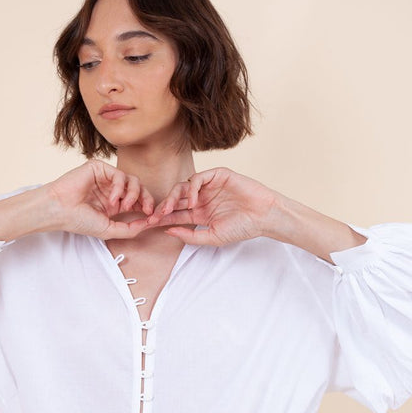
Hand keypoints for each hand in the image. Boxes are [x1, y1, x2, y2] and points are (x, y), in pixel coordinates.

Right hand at [44, 160, 155, 239]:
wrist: (60, 210)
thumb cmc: (79, 221)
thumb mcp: (109, 230)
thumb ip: (129, 229)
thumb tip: (149, 224)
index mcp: (114, 203)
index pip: (138, 201)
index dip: (147, 207)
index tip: (152, 218)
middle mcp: (112, 189)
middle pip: (139, 188)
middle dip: (146, 199)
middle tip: (146, 210)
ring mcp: (106, 178)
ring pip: (132, 180)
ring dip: (133, 194)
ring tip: (123, 206)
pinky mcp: (100, 168)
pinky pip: (119, 174)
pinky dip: (119, 188)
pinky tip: (112, 199)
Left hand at [140, 167, 281, 246]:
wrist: (264, 216)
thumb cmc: (242, 228)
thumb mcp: (212, 237)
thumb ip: (190, 235)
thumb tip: (168, 231)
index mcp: (199, 214)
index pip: (175, 214)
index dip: (160, 218)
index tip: (147, 225)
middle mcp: (201, 199)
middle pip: (175, 199)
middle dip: (162, 207)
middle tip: (154, 217)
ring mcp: (209, 186)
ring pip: (183, 187)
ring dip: (173, 198)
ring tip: (169, 210)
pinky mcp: (218, 175)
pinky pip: (198, 178)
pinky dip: (192, 189)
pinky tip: (193, 201)